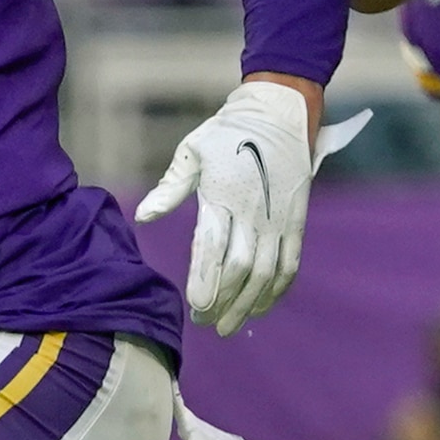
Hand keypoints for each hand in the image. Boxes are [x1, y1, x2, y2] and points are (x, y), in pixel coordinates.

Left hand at [137, 76, 316, 334]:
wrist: (279, 114)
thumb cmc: (227, 134)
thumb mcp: (192, 151)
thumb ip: (170, 187)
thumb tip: (143, 216)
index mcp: (224, 196)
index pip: (213, 248)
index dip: (205, 281)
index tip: (195, 307)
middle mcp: (254, 212)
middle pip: (241, 269)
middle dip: (223, 301)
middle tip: (205, 322)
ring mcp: (279, 220)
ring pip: (266, 274)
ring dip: (248, 304)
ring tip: (228, 326)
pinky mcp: (296, 222)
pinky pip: (290, 265)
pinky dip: (276, 291)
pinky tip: (260, 307)